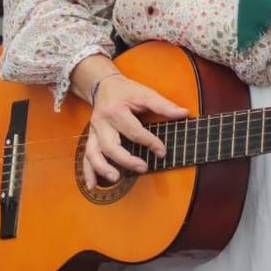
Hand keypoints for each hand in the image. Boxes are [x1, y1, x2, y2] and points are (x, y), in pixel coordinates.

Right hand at [79, 71, 186, 190]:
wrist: (103, 85)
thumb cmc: (126, 91)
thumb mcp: (145, 93)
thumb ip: (163, 105)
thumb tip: (184, 113)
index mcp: (115, 111)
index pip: (134, 131)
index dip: (150, 142)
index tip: (162, 151)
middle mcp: (101, 122)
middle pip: (110, 145)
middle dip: (126, 159)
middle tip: (143, 167)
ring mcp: (94, 131)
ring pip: (93, 152)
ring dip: (102, 168)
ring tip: (115, 178)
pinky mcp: (91, 138)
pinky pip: (86, 156)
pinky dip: (88, 171)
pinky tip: (92, 185)